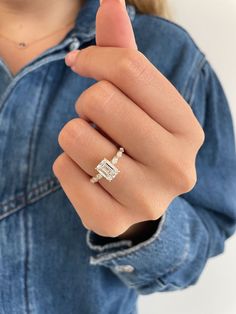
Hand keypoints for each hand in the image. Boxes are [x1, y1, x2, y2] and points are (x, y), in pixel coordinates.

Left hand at [52, 0, 204, 237]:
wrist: (140, 196)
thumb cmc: (138, 141)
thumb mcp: (141, 100)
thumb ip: (124, 53)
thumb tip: (110, 0)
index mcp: (188, 129)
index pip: (131, 70)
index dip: (96, 59)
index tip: (83, 64)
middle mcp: (176, 167)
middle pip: (101, 101)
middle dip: (87, 103)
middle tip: (98, 118)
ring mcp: (145, 199)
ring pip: (76, 137)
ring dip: (75, 134)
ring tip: (97, 147)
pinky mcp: (110, 221)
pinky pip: (63, 170)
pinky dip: (66, 164)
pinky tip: (88, 173)